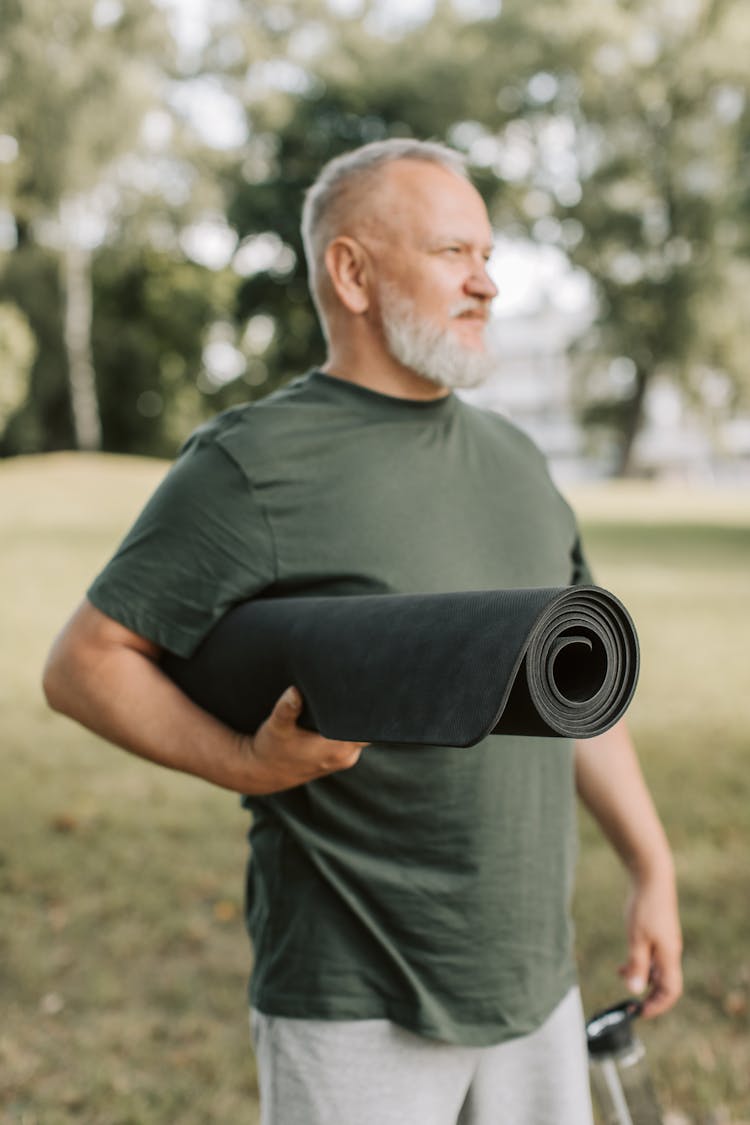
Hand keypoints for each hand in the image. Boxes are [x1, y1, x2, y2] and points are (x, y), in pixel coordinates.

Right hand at [242, 686, 366, 794]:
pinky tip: (335, 716)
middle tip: (347, 690)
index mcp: (336, 750)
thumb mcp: (276, 727)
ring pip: (359, 734)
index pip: (367, 730)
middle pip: (367, 730)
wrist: (263, 773)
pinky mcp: (338, 758)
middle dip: (359, 712)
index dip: (368, 712)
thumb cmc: (270, 749)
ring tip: (339, 701)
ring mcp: (343, 759)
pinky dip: (346, 729)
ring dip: (352, 721)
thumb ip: (287, 709)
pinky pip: (352, 740)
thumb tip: (294, 691)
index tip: (360, 693)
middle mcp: (345, 756)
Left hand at [619, 869, 682, 1018]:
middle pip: (666, 984)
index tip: (640, 1012)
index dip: (658, 1006)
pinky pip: (653, 957)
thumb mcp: (636, 939)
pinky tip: (624, 963)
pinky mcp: (659, 933)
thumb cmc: (645, 907)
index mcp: (669, 956)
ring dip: (642, 978)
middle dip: (650, 996)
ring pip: (658, 970)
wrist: (652, 878)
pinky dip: (641, 964)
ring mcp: (666, 942)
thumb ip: (636, 966)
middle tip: (632, 1003)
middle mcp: (671, 952)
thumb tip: (635, 991)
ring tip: (621, 977)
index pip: (671, 991)